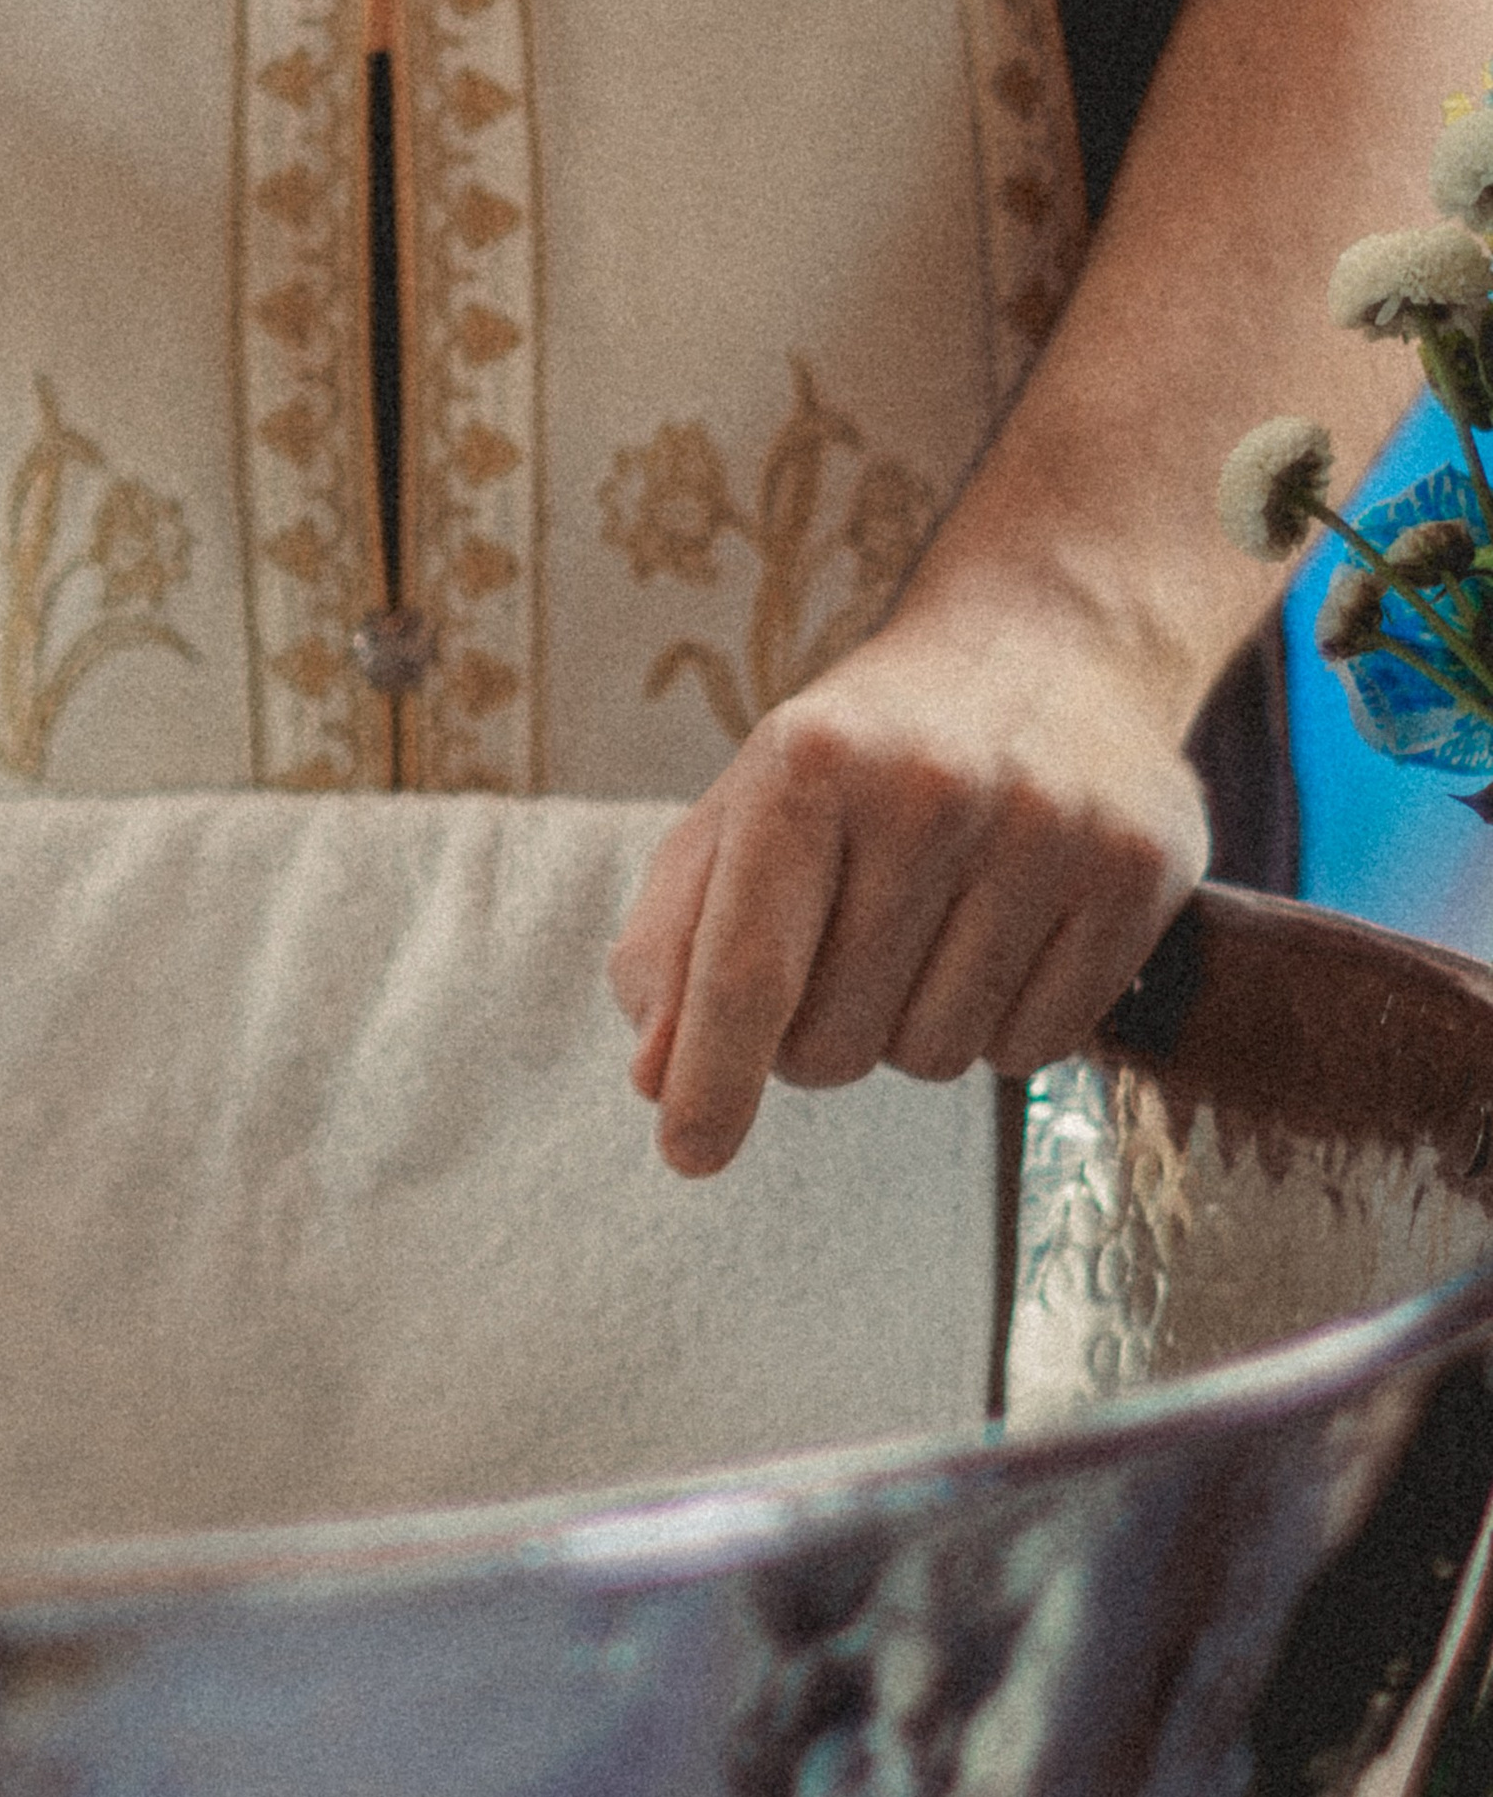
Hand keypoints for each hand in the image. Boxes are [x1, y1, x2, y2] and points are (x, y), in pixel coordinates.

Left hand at [607, 596, 1208, 1175]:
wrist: (1046, 643)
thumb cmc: (867, 754)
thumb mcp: (747, 805)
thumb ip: (677, 938)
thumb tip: (654, 1078)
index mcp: (807, 762)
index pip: (746, 967)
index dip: (711, 1078)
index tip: (688, 1154)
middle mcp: (930, 787)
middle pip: (834, 1041)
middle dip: (815, 1036)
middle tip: (843, 950)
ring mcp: (1049, 826)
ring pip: (935, 1057)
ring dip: (912, 1030)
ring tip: (931, 925)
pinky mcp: (1142, 871)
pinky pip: (1035, 1049)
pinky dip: (1003, 1026)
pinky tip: (1006, 934)